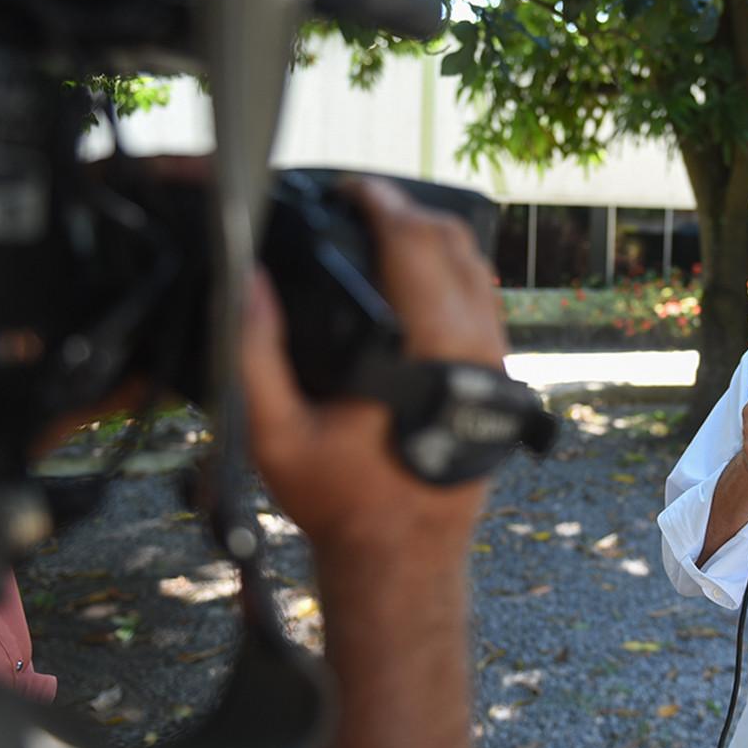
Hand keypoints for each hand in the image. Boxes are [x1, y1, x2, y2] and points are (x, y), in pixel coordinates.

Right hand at [240, 177, 507, 553]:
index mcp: (427, 354)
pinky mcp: (500, 376)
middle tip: (360, 202)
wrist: (403, 559)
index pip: (415, 245)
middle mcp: (474, 349)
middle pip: (453, 243)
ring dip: (434, 237)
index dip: (380, 203)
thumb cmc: (344, 503)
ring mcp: (495, 362)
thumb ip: (256, 354)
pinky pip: (485, 301)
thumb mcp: (278, 436)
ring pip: (477, 269)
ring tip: (384, 228)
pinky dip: (453, 272)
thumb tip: (247, 280)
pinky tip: (415, 275)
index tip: (349, 188)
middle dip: (406, 210)